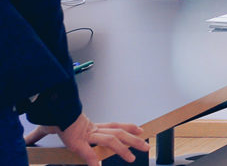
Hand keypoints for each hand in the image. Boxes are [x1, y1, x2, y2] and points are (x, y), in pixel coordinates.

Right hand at [24, 113, 148, 165]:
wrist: (48, 110)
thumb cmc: (52, 118)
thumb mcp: (58, 129)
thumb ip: (53, 138)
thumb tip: (37, 144)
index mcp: (90, 126)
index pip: (114, 125)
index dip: (128, 127)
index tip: (140, 129)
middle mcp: (92, 129)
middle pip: (118, 133)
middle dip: (133, 140)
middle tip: (146, 146)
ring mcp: (85, 135)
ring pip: (110, 140)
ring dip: (122, 149)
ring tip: (132, 158)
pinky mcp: (76, 142)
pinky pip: (87, 153)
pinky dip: (92, 160)